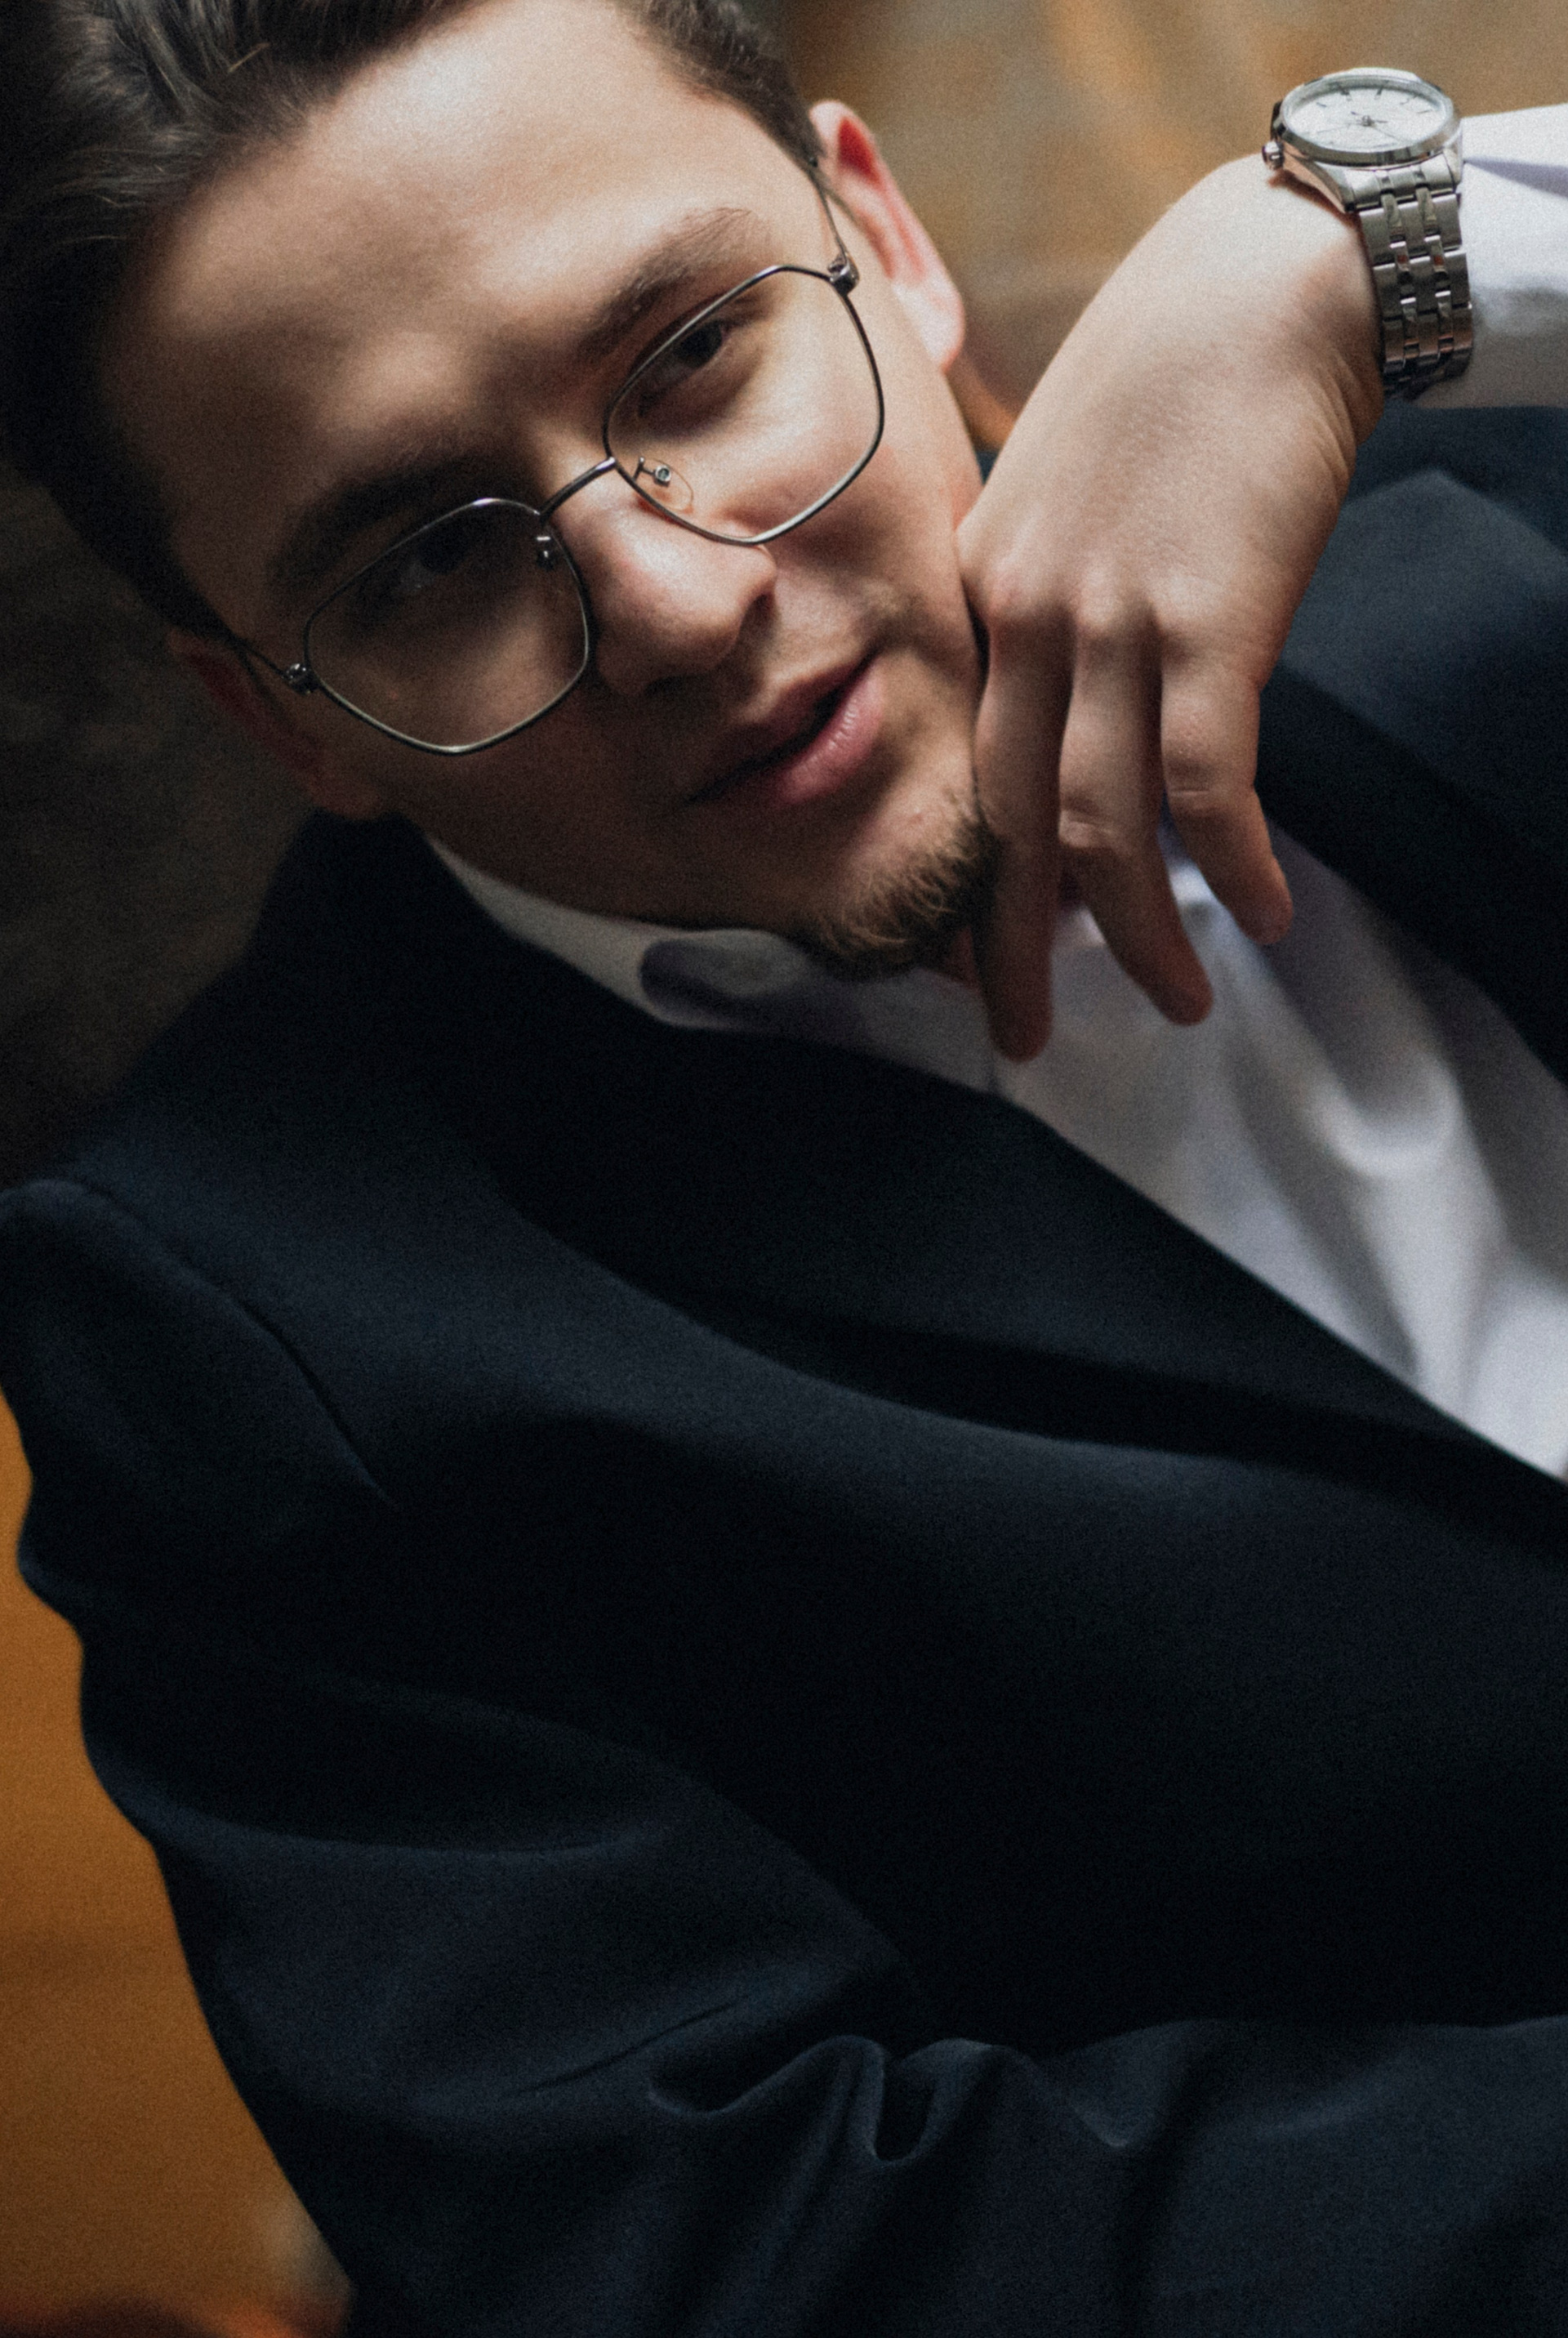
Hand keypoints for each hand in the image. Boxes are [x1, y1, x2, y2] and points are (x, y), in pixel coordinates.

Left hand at [956, 155, 1385, 1058]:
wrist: (1267, 279)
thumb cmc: (1175, 378)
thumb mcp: (1064, 489)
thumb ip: (1045, 595)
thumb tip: (1075, 709)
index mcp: (980, 588)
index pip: (965, 770)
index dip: (973, 878)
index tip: (982, 954)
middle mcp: (1024, 618)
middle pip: (1000, 825)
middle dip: (1007, 952)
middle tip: (1018, 1038)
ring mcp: (1111, 623)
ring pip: (1096, 830)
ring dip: (1138, 938)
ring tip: (1181, 1003)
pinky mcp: (1210, 623)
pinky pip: (1205, 789)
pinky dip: (1231, 869)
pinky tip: (1267, 913)